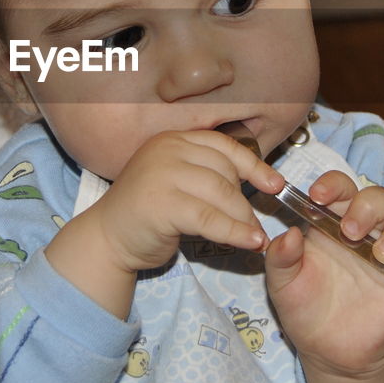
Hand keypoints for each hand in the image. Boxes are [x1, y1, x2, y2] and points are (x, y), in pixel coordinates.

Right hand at [45, 130, 283, 316]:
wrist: (107, 239)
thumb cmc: (147, 214)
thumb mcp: (177, 182)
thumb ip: (205, 173)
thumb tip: (257, 178)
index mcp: (172, 140)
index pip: (223, 145)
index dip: (254, 165)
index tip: (275, 185)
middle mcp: (166, 150)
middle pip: (225, 170)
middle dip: (246, 200)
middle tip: (256, 224)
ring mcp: (162, 174)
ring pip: (221, 193)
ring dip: (244, 218)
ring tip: (256, 237)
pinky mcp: (161, 204)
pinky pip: (210, 218)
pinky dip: (234, 232)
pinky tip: (249, 242)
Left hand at [263, 170, 383, 382]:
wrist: (328, 351)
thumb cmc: (303, 308)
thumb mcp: (282, 284)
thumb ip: (280, 257)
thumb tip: (288, 233)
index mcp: (332, 222)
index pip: (340, 188)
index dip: (333, 185)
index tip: (318, 196)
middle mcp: (366, 231)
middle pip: (379, 198)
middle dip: (367, 208)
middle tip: (350, 232)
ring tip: (381, 256)